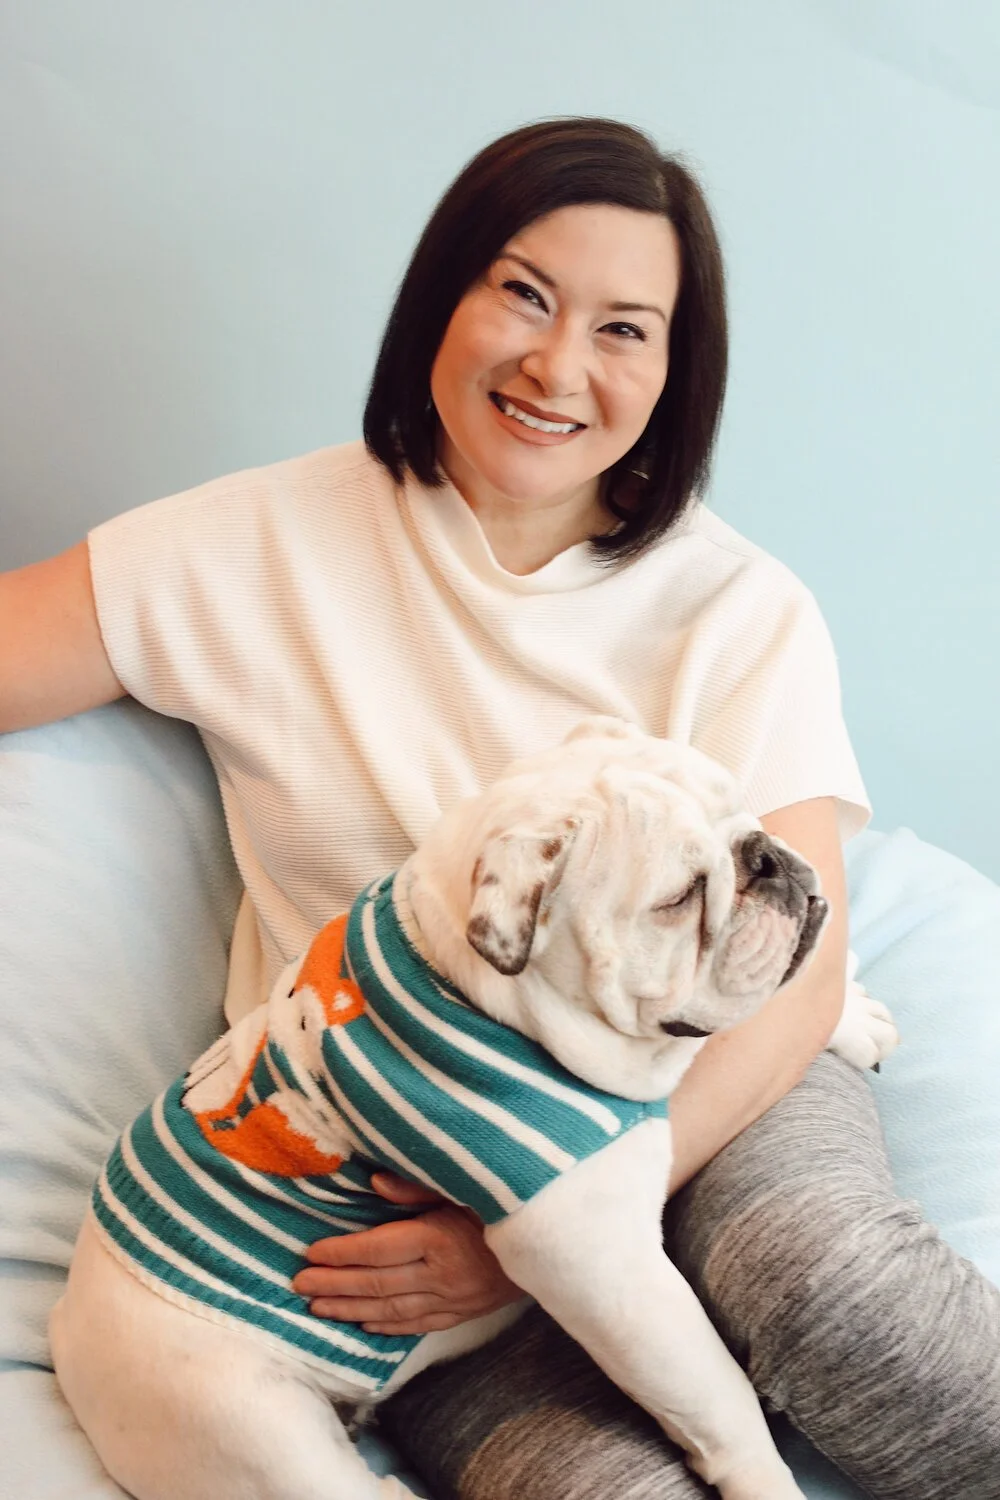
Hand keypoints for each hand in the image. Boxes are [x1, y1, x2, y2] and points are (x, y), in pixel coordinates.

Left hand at [292, 1172, 524, 1334]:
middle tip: (298, 1286)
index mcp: (438, 1237)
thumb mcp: (467, 1184)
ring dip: (350, 1310)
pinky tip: (364, 1324)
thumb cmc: (509, 1203)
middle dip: (333, 1285)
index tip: (310, 1253)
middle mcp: (440, 1275)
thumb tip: (374, 1184)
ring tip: (318, 1309)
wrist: (558, 1243)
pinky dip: (387, 1326)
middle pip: (376, 1284)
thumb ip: (419, 1187)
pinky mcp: (464, 1313)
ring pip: (391, 1310)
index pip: (376, 1249)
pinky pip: (418, 1325)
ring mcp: (452, 1300)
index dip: (340, 1253)